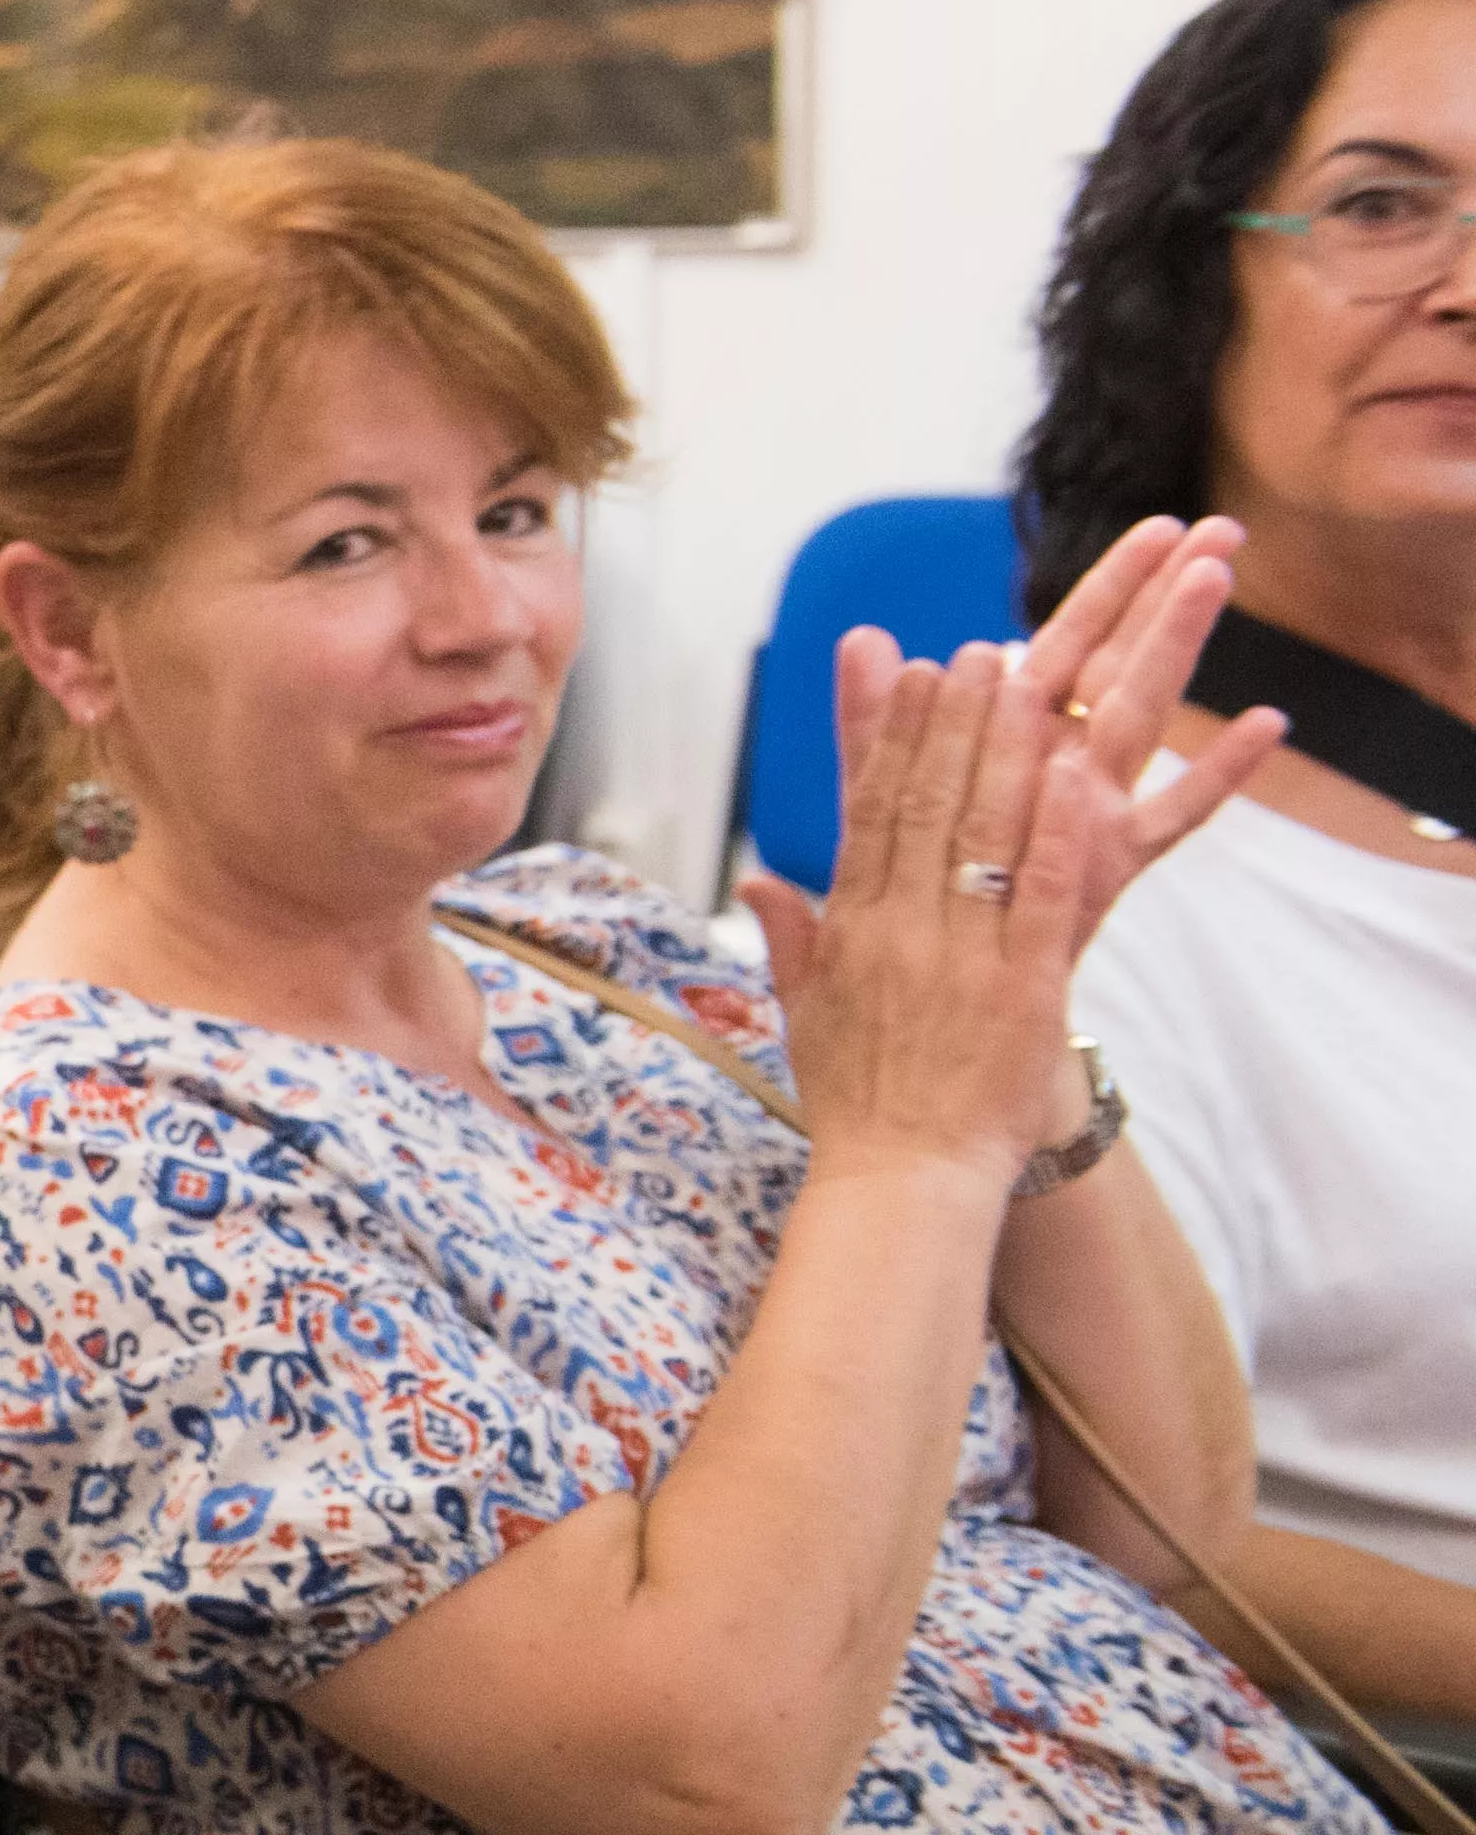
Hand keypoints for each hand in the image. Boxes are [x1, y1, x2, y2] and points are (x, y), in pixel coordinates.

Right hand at [734, 516, 1279, 1181]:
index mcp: (851, 933)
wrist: (902, 1183)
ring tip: (1028, 681)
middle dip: (952, 722)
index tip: (909, 675)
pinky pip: (1044, 896)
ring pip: (983, 834)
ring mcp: (962, 958)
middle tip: (975, 651)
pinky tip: (1073, 773)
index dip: (891, 738)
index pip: (870, 813)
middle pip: (926, 805)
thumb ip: (793, 940)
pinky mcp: (1023, 989)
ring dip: (1005, 750)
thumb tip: (762, 881)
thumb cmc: (860, 1108)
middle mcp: (901, 933)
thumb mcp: (808, 1016)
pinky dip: (1058, 833)